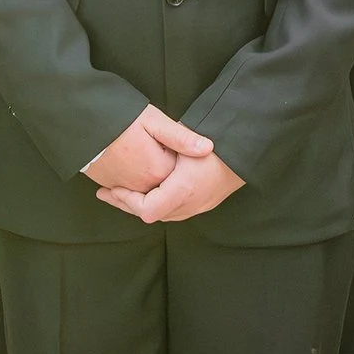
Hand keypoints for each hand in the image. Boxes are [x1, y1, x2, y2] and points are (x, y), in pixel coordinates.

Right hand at [83, 105, 213, 193]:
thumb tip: (208, 149)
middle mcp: (143, 185)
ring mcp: (125, 187)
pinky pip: (128, 188)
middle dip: (167, 167)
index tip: (170, 140)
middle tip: (156, 143)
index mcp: (158, 171)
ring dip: (151, 176)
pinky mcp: (109, 184)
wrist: (80, 122)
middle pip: (165, 182)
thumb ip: (181, 138)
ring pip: (147, 187)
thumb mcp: (153, 120)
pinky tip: (132, 161)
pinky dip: (134, 180)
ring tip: (146, 152)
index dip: (179, 155)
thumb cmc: (118, 117)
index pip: (180, 171)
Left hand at [95, 147, 246, 223]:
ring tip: (121, 192)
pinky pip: (173, 209)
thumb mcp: (191, 139)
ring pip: (162, 213)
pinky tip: (147, 191)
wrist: (247, 151)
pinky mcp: (204, 204)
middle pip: (151, 214)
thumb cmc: (218, 142)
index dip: (126, 201)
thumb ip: (174, 143)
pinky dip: (155, 202)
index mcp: (183, 190)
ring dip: (140, 204)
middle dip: (126, 204)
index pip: (146, 209)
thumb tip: (149, 154)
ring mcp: (198, 206)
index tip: (113, 188)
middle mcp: (190, 204)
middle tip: (106, 193)